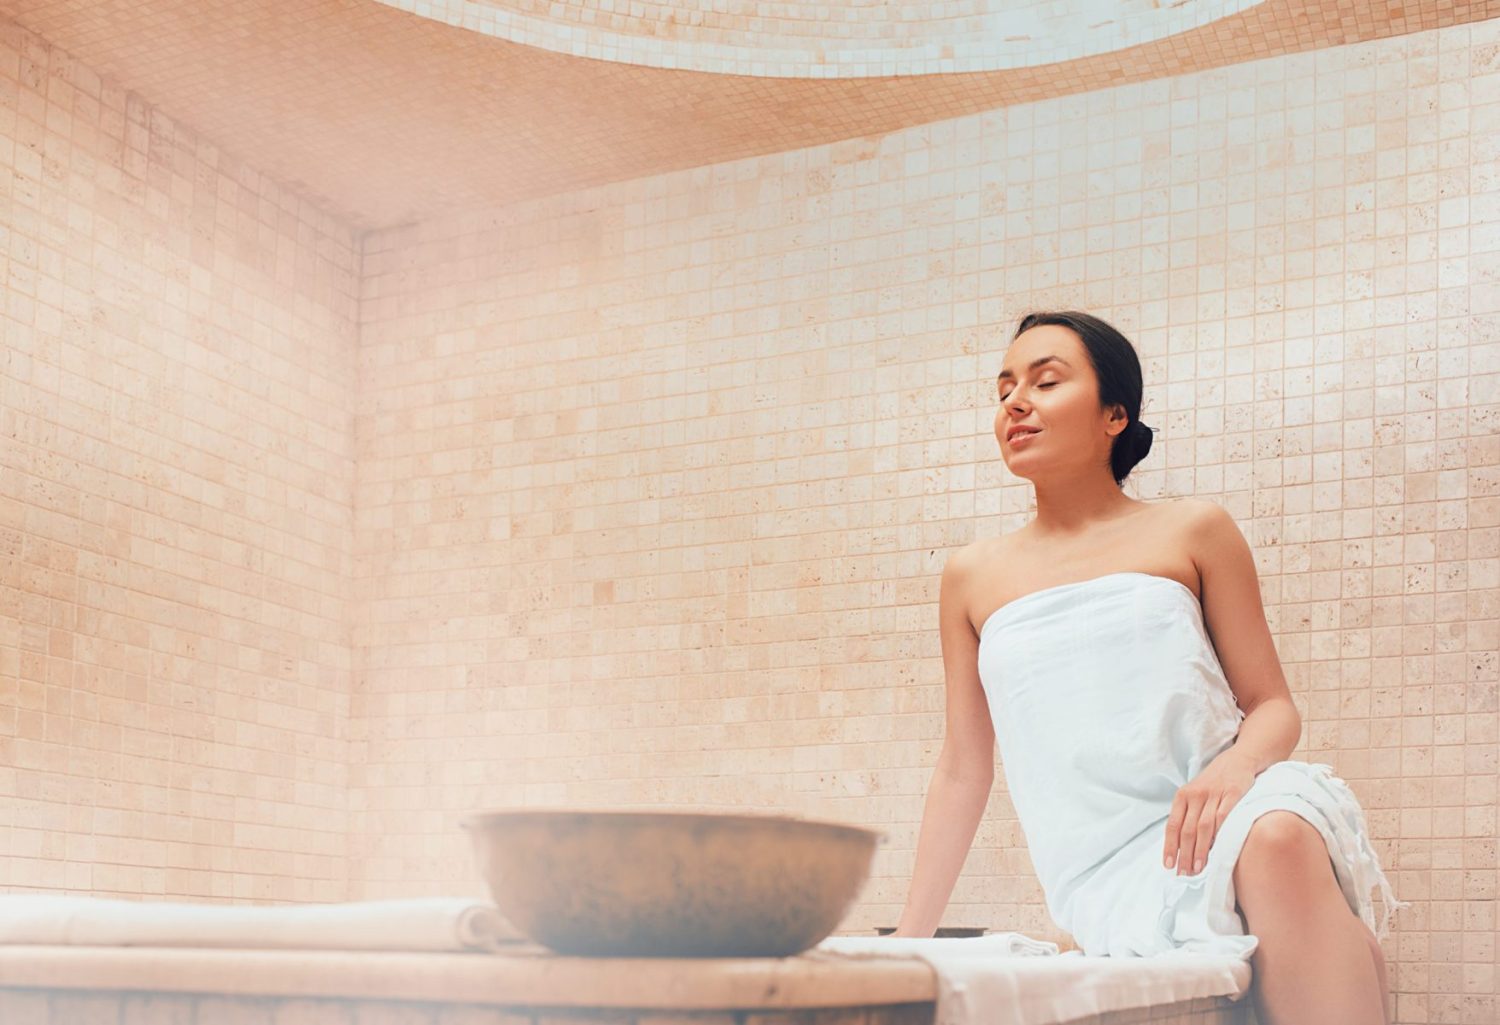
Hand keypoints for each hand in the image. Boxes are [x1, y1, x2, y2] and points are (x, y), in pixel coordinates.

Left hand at [1163, 748, 1256, 876]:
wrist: (1238, 760)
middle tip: (1185, 873)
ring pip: (1204, 827)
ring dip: (1200, 850)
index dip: (1170, 846)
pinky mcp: (1234, 794)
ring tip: (1198, 868)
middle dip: (1185, 854)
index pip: (1173, 825)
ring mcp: (1215, 794)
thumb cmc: (1214, 783)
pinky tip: (1217, 849)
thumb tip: (1182, 847)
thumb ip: (1188, 816)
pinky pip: (1224, 817)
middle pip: (1187, 829)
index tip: (1169, 865)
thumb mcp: (1195, 795)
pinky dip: (1220, 834)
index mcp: (1183, 796)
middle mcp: (1196, 794)